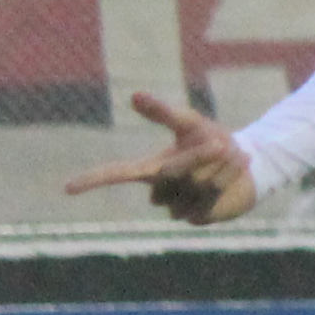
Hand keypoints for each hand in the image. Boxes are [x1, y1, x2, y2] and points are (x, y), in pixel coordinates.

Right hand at [65, 89, 257, 224]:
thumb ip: (163, 112)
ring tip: (227, 158)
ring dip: (218, 168)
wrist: (248, 167)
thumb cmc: (211, 141)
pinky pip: (211, 197)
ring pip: (196, 186)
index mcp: (152, 168)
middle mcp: (161, 190)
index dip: (92, 180)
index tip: (67, 188)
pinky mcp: (199, 217)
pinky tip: (234, 175)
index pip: (116, 174)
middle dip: (199, 156)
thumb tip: (133, 97)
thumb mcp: (189, 122)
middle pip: (173, 173)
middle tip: (219, 144)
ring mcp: (178, 207)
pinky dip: (228, 179)